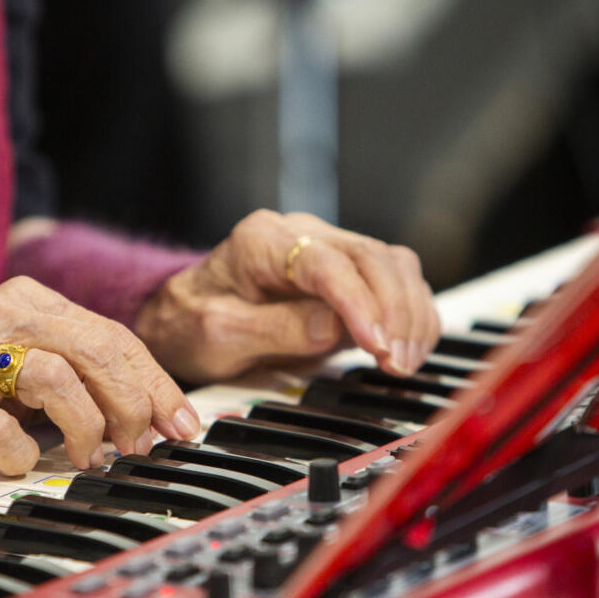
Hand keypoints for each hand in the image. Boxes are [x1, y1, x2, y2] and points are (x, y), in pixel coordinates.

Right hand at [0, 276, 200, 475]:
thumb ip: (83, 374)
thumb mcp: (27, 360)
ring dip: (85, 425)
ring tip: (89, 456)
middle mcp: (1, 319)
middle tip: (140, 445)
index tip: (182, 424)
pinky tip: (26, 462)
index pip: (114, 335)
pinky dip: (19, 450)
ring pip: (52, 376)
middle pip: (94, 350)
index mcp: (32, 301)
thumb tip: (154, 416)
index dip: (156, 383)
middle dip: (132, 404)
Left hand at [136, 209, 439, 381]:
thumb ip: (273, 328)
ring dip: (411, 314)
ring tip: (402, 363)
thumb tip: (333, 326)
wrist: (185, 318)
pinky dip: (413, 315)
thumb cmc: (193, 322)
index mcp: (260, 241)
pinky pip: (397, 283)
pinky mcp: (348, 276)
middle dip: (395, 311)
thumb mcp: (217, 333)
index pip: (326, 262)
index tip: (376, 344)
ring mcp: (329, 251)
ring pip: (394, 264)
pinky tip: (408, 350)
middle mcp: (301, 234)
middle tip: (396, 362)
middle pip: (372, 256)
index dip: (358, 302)